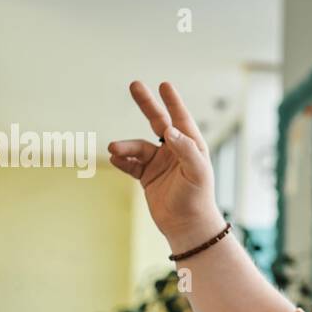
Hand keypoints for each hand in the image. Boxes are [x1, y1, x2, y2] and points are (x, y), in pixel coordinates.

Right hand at [108, 81, 224, 251]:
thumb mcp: (197, 172)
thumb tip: (170, 129)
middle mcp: (175, 152)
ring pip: (138, 147)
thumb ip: (186, 149)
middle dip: (147, 104)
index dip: (173, 102)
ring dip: (125, 147)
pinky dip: (122, 161)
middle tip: (134, 85)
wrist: (186, 227)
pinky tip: (115, 160)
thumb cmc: (197, 199)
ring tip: (113, 149)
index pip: (181, 119)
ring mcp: (160, 163)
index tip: (164, 85)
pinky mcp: (147, 177)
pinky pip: (130, 164)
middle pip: (158, 122)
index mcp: (192, 147)